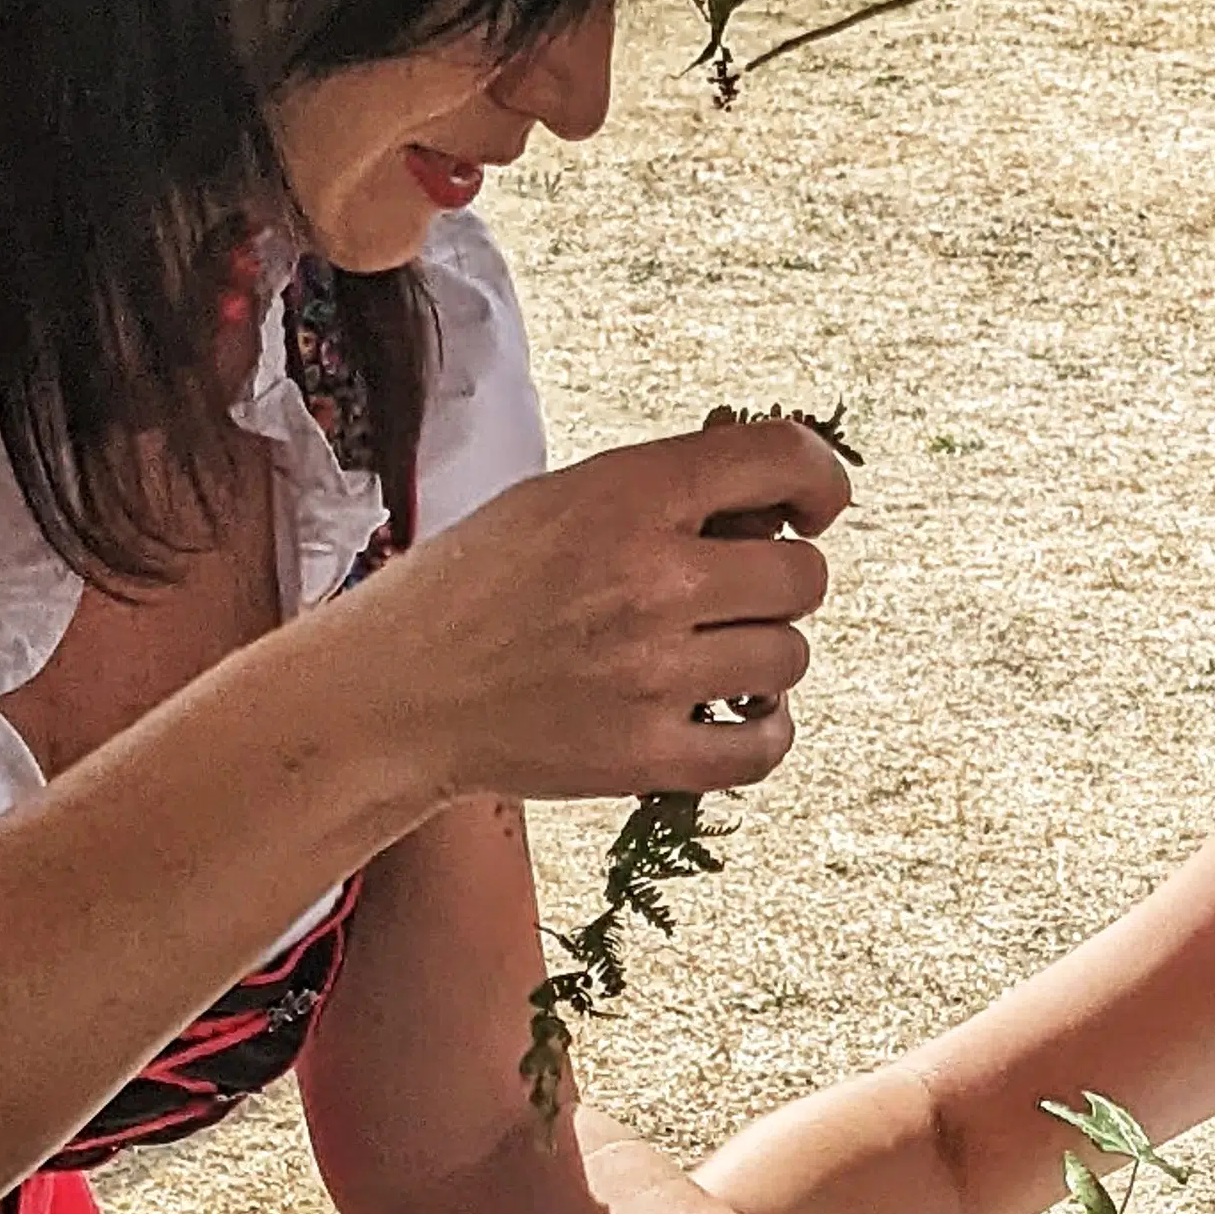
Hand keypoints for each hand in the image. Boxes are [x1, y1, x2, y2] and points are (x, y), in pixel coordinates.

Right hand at [372, 418, 846, 815]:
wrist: (394, 694)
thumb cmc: (471, 589)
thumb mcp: (554, 500)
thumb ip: (660, 494)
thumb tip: (773, 499)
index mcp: (625, 495)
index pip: (782, 458)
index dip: (820, 480)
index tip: (812, 507)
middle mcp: (649, 580)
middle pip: (803, 576)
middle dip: (780, 580)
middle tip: (732, 593)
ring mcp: (651, 674)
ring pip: (789, 657)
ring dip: (764, 656)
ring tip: (709, 656)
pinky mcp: (645, 756)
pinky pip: (764, 747)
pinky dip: (762, 731)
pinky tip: (733, 715)